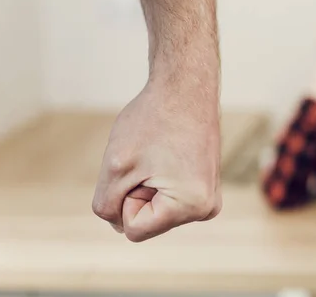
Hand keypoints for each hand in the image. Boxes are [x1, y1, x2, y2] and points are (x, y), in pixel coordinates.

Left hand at [92, 79, 220, 241]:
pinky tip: (169, 153)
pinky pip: (166, 198)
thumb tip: (119, 224)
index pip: (134, 229)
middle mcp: (207, 208)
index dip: (125, 196)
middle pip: (147, 221)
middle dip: (137, 191)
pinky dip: (158, 178)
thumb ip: (107, 206)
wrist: (187, 86)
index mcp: (193, 206)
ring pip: (154, 209)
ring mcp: (209, 199)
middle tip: (152, 157)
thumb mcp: (115, 167)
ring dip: (146, 183)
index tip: (143, 165)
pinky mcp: (205, 187)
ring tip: (161, 153)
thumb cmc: (153, 120)